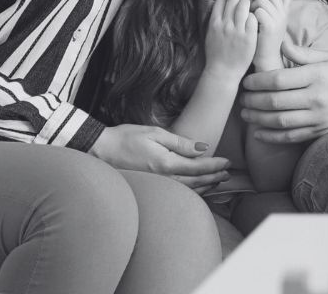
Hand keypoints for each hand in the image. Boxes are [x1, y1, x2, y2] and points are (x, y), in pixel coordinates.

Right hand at [88, 123, 229, 192]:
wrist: (99, 151)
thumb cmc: (125, 138)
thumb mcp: (155, 134)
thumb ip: (180, 143)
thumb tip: (202, 148)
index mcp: (166, 164)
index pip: (198, 168)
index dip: (215, 166)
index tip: (227, 162)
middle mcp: (163, 179)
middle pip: (196, 182)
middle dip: (214, 178)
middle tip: (227, 174)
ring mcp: (156, 186)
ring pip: (187, 191)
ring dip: (204, 186)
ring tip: (217, 181)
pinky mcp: (150, 188)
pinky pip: (176, 193)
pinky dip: (190, 191)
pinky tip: (196, 189)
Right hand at [205, 0, 258, 77]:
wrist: (222, 72)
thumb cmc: (217, 52)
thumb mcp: (211, 33)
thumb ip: (215, 18)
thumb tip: (218, 3)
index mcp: (214, 22)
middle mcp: (224, 24)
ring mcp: (236, 30)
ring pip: (243, 5)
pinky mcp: (247, 37)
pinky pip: (252, 18)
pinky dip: (255, 13)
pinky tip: (258, 12)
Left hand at [240, 50, 327, 144]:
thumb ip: (304, 53)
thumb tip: (280, 44)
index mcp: (318, 75)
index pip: (280, 79)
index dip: (258, 81)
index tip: (247, 81)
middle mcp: (317, 98)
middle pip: (276, 101)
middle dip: (254, 100)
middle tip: (242, 98)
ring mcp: (318, 117)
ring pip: (280, 121)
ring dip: (258, 119)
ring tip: (246, 114)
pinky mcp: (320, 131)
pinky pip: (291, 136)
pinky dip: (272, 137)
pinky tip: (258, 133)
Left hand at [251, 0, 290, 71]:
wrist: (265, 59)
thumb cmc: (261, 38)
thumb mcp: (267, 19)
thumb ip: (264, 4)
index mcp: (283, 11)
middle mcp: (283, 14)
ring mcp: (278, 20)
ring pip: (262, 0)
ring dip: (251, 4)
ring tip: (247, 13)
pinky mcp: (270, 27)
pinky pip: (258, 10)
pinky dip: (250, 13)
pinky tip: (247, 20)